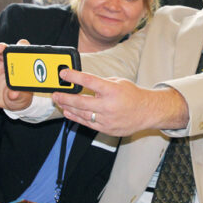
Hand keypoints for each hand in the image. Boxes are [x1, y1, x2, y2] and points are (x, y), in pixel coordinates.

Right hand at [0, 39, 33, 110]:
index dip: (21, 45)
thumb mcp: (22, 97)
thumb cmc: (19, 96)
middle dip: (1, 46)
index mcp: (20, 63)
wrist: (7, 102)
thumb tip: (14, 94)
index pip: (22, 49)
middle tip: (0, 49)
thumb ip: (19, 95)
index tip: (20, 45)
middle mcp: (7, 60)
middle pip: (3, 48)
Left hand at [51, 69, 188, 136]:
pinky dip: (76, 117)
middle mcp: (109, 105)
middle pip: (80, 102)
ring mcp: (107, 119)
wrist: (147, 112)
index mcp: (112, 90)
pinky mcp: (106, 129)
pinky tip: (68, 112)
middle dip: (65, 97)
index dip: (74, 77)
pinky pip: (87, 123)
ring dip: (68, 108)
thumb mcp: (118, 82)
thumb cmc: (133, 95)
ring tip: (59, 102)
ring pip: (81, 114)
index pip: (89, 81)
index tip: (63, 74)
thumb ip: (100, 83)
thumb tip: (82, 81)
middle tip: (55, 93)